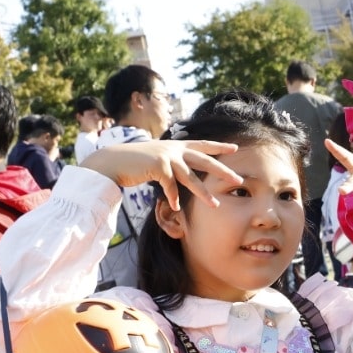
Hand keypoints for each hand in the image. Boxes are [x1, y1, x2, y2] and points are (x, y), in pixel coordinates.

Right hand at [84, 139, 240, 210]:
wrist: (114, 160)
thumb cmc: (136, 162)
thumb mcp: (158, 159)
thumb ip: (172, 162)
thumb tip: (182, 172)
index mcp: (176, 145)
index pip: (202, 145)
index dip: (219, 146)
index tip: (235, 148)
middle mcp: (174, 149)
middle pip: (204, 160)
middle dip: (223, 171)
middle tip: (239, 180)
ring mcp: (166, 156)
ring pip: (190, 177)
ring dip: (202, 192)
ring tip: (214, 204)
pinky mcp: (157, 166)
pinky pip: (170, 185)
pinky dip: (173, 197)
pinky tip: (176, 207)